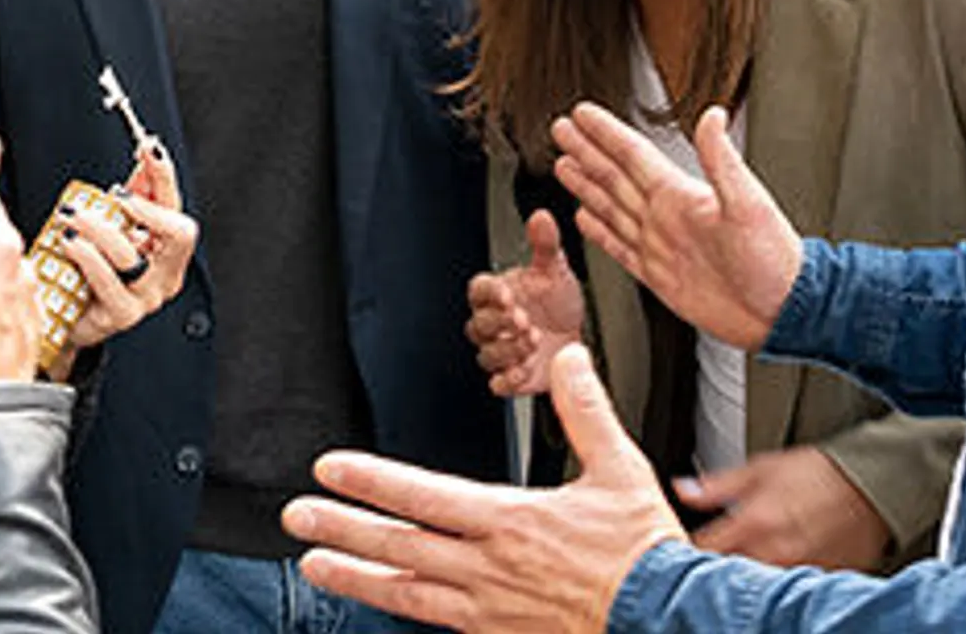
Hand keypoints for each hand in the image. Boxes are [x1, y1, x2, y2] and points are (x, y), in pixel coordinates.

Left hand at [61, 139, 196, 350]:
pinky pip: (108, 282)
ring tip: (72, 215)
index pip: (178, 206)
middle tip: (114, 193)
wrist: (68, 316)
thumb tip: (146, 152)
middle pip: (178, 234)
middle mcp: (167, 275)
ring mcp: (147, 299)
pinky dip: (87, 257)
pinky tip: (68, 242)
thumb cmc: (93, 268)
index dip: (165, 177)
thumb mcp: (114, 224)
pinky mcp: (121, 315)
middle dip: (146, 207)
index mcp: (169, 250)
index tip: (148, 147)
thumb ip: (133, 194)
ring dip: (99, 229)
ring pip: (132, 256)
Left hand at [282, 345, 682, 631]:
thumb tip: (571, 359)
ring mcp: (490, 610)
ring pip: (407, 593)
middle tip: (296, 517)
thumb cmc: (645, 555)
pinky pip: (438, 625)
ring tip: (314, 567)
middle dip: (342, 529)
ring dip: (356, 577)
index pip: (424, 496)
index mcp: (512, 522)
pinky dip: (401, 610)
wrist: (669, 623)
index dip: (372, 481)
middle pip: (400, 545)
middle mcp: (490, 569)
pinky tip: (381, 601)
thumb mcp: (621, 470)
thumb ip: (588, 412)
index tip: (330, 468)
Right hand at [466, 208, 583, 397]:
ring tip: (534, 340)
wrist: (576, 336)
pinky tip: (527, 367)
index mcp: (498, 294)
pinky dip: (510, 378)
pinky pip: (498, 384)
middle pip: (478, 325)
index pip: (478, 290)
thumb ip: (546, 245)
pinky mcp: (511, 377)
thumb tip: (541, 217)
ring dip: (508, 349)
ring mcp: (501, 351)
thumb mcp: (556, 270)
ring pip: (486, 354)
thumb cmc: (558, 302)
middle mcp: (494, 323)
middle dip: (501, 323)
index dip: (490, 294)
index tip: (509, 293)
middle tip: (525, 319)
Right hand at [552, 102, 800, 351]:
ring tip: (563, 165)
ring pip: (611, 207)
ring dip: (586, 185)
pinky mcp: (659, 275)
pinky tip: (585, 219)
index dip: (605, 134)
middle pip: (614, 176)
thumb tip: (713, 115)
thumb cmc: (775, 261)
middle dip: (586, 152)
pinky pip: (619, 247)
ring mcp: (660, 245)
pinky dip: (598, 232)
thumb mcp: (749, 205)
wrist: (783, 311)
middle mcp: (667, 217)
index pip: (633, 156)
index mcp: (682, 196)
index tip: (582, 115)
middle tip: (561, 130)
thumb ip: (722, 161)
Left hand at [677, 446, 890, 571]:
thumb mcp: (761, 469)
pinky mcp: (818, 584)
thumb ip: (717, 486)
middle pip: (724, 575)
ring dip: (741, 579)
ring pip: (754, 587)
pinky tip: (771, 574)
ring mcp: (797, 573)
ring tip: (741, 566)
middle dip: (710, 569)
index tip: (676, 549)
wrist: (872, 486)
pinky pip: (785, 592)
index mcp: (753, 523)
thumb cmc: (818, 474)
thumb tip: (683, 490)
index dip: (682, 551)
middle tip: (706, 560)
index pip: (701, 550)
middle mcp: (773, 554)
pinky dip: (773, 586)